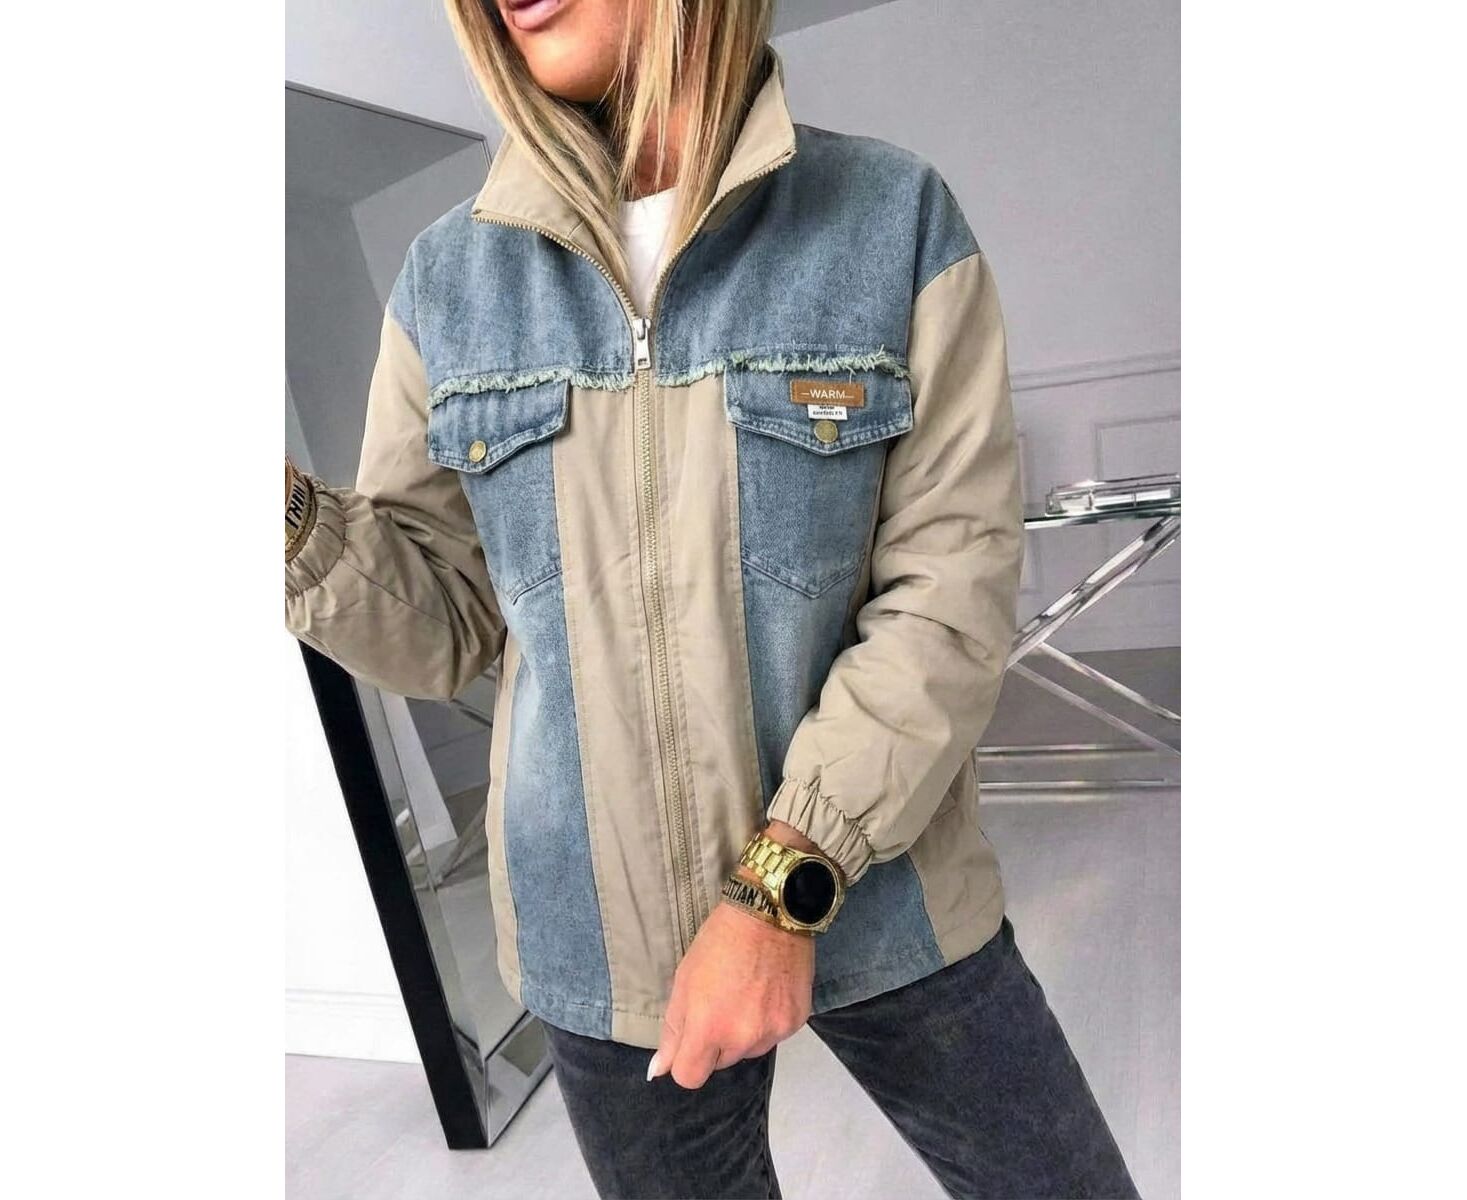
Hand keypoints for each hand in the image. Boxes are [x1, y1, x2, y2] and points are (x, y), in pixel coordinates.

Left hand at [648, 882, 814, 1089]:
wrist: (770, 914)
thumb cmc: (719, 942)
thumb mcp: (684, 981)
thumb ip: (673, 1029)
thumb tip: (659, 1070)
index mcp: (708, 1027)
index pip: (689, 1077)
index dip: (685, 1060)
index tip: (690, 1039)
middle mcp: (742, 1038)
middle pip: (720, 1064)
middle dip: (715, 1043)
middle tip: (720, 1005)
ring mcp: (772, 1032)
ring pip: (748, 1051)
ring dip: (742, 1035)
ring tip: (746, 996)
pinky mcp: (795, 1022)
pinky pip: (773, 1037)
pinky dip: (767, 1023)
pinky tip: (766, 993)